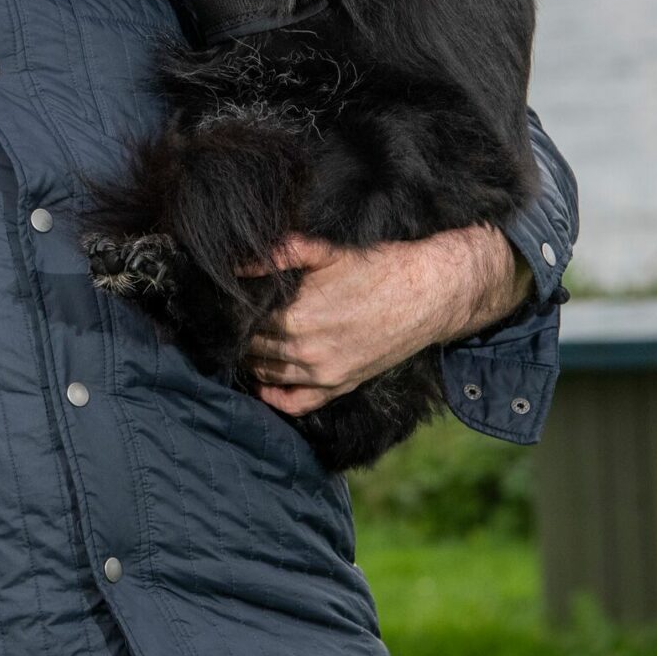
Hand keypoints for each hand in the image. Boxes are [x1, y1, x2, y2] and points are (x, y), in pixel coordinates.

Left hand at [244, 224, 527, 417]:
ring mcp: (322, 373)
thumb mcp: (328, 252)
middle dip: (240, 335)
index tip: (227, 303)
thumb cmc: (379, 268)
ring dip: (252, 361)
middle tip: (232, 323)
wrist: (428, 294)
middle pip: (252, 347)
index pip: (244, 321)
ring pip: (267, 373)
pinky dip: (275, 397)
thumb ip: (282, 254)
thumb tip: (238, 262)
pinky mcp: (340, 385)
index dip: (234, 311)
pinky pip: (297, 403)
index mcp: (294, 316)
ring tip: (244, 345)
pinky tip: (264, 385)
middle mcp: (303, 350)